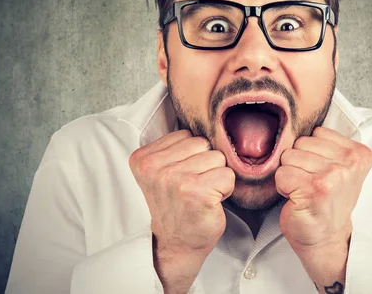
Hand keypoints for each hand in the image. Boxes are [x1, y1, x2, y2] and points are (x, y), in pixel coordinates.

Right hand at [129, 130, 234, 292]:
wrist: (174, 246)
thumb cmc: (173, 208)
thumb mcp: (160, 173)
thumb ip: (173, 149)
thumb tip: (206, 125)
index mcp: (143, 159)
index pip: (186, 135)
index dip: (191, 156)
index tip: (181, 178)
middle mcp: (155, 168)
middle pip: (203, 144)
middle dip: (205, 164)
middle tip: (193, 188)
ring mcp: (175, 179)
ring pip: (217, 158)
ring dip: (216, 177)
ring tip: (201, 194)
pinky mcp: (196, 192)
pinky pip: (228, 175)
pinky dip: (225, 190)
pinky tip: (210, 202)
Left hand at [275, 126, 371, 250]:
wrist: (326, 238)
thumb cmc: (328, 202)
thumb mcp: (340, 167)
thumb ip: (329, 145)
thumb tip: (300, 122)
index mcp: (359, 154)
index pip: (317, 132)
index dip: (312, 152)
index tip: (322, 173)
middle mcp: (349, 163)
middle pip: (301, 142)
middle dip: (299, 163)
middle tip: (311, 184)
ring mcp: (333, 175)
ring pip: (289, 156)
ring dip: (291, 175)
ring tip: (305, 191)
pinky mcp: (314, 189)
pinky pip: (282, 173)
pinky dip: (283, 187)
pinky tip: (297, 198)